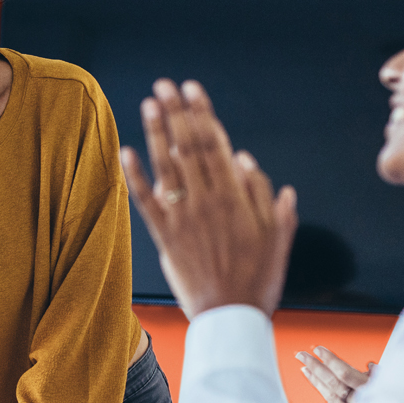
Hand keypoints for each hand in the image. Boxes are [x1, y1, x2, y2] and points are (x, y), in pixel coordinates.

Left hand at [120, 79, 299, 319]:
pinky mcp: (165, 237)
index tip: (193, 90)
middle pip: (190, 147)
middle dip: (178, 113)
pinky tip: (125, 152)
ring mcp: (184, 218)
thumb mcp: (278, 237)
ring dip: (157, 133)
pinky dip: (135, 176)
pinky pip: (146, 202)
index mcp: (237, 198)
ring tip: (149, 105)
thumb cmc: (259, 279)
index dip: (203, 114)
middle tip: (165, 85)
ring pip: (168, 167)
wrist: (232, 317)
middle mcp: (208, 201)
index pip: (217, 144)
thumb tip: (246, 159)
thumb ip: (267, 198)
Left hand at [295, 346, 373, 402]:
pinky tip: (318, 385)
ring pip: (330, 395)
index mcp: (371, 390)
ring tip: (305, 368)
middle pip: (332, 382)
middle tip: (300, 354)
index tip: (317, 348)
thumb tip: (369, 366)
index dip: (330, 360)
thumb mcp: (393, 386)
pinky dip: (326, 395)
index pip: (344, 373)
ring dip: (316, 380)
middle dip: (315, 366)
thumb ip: (379, 376)